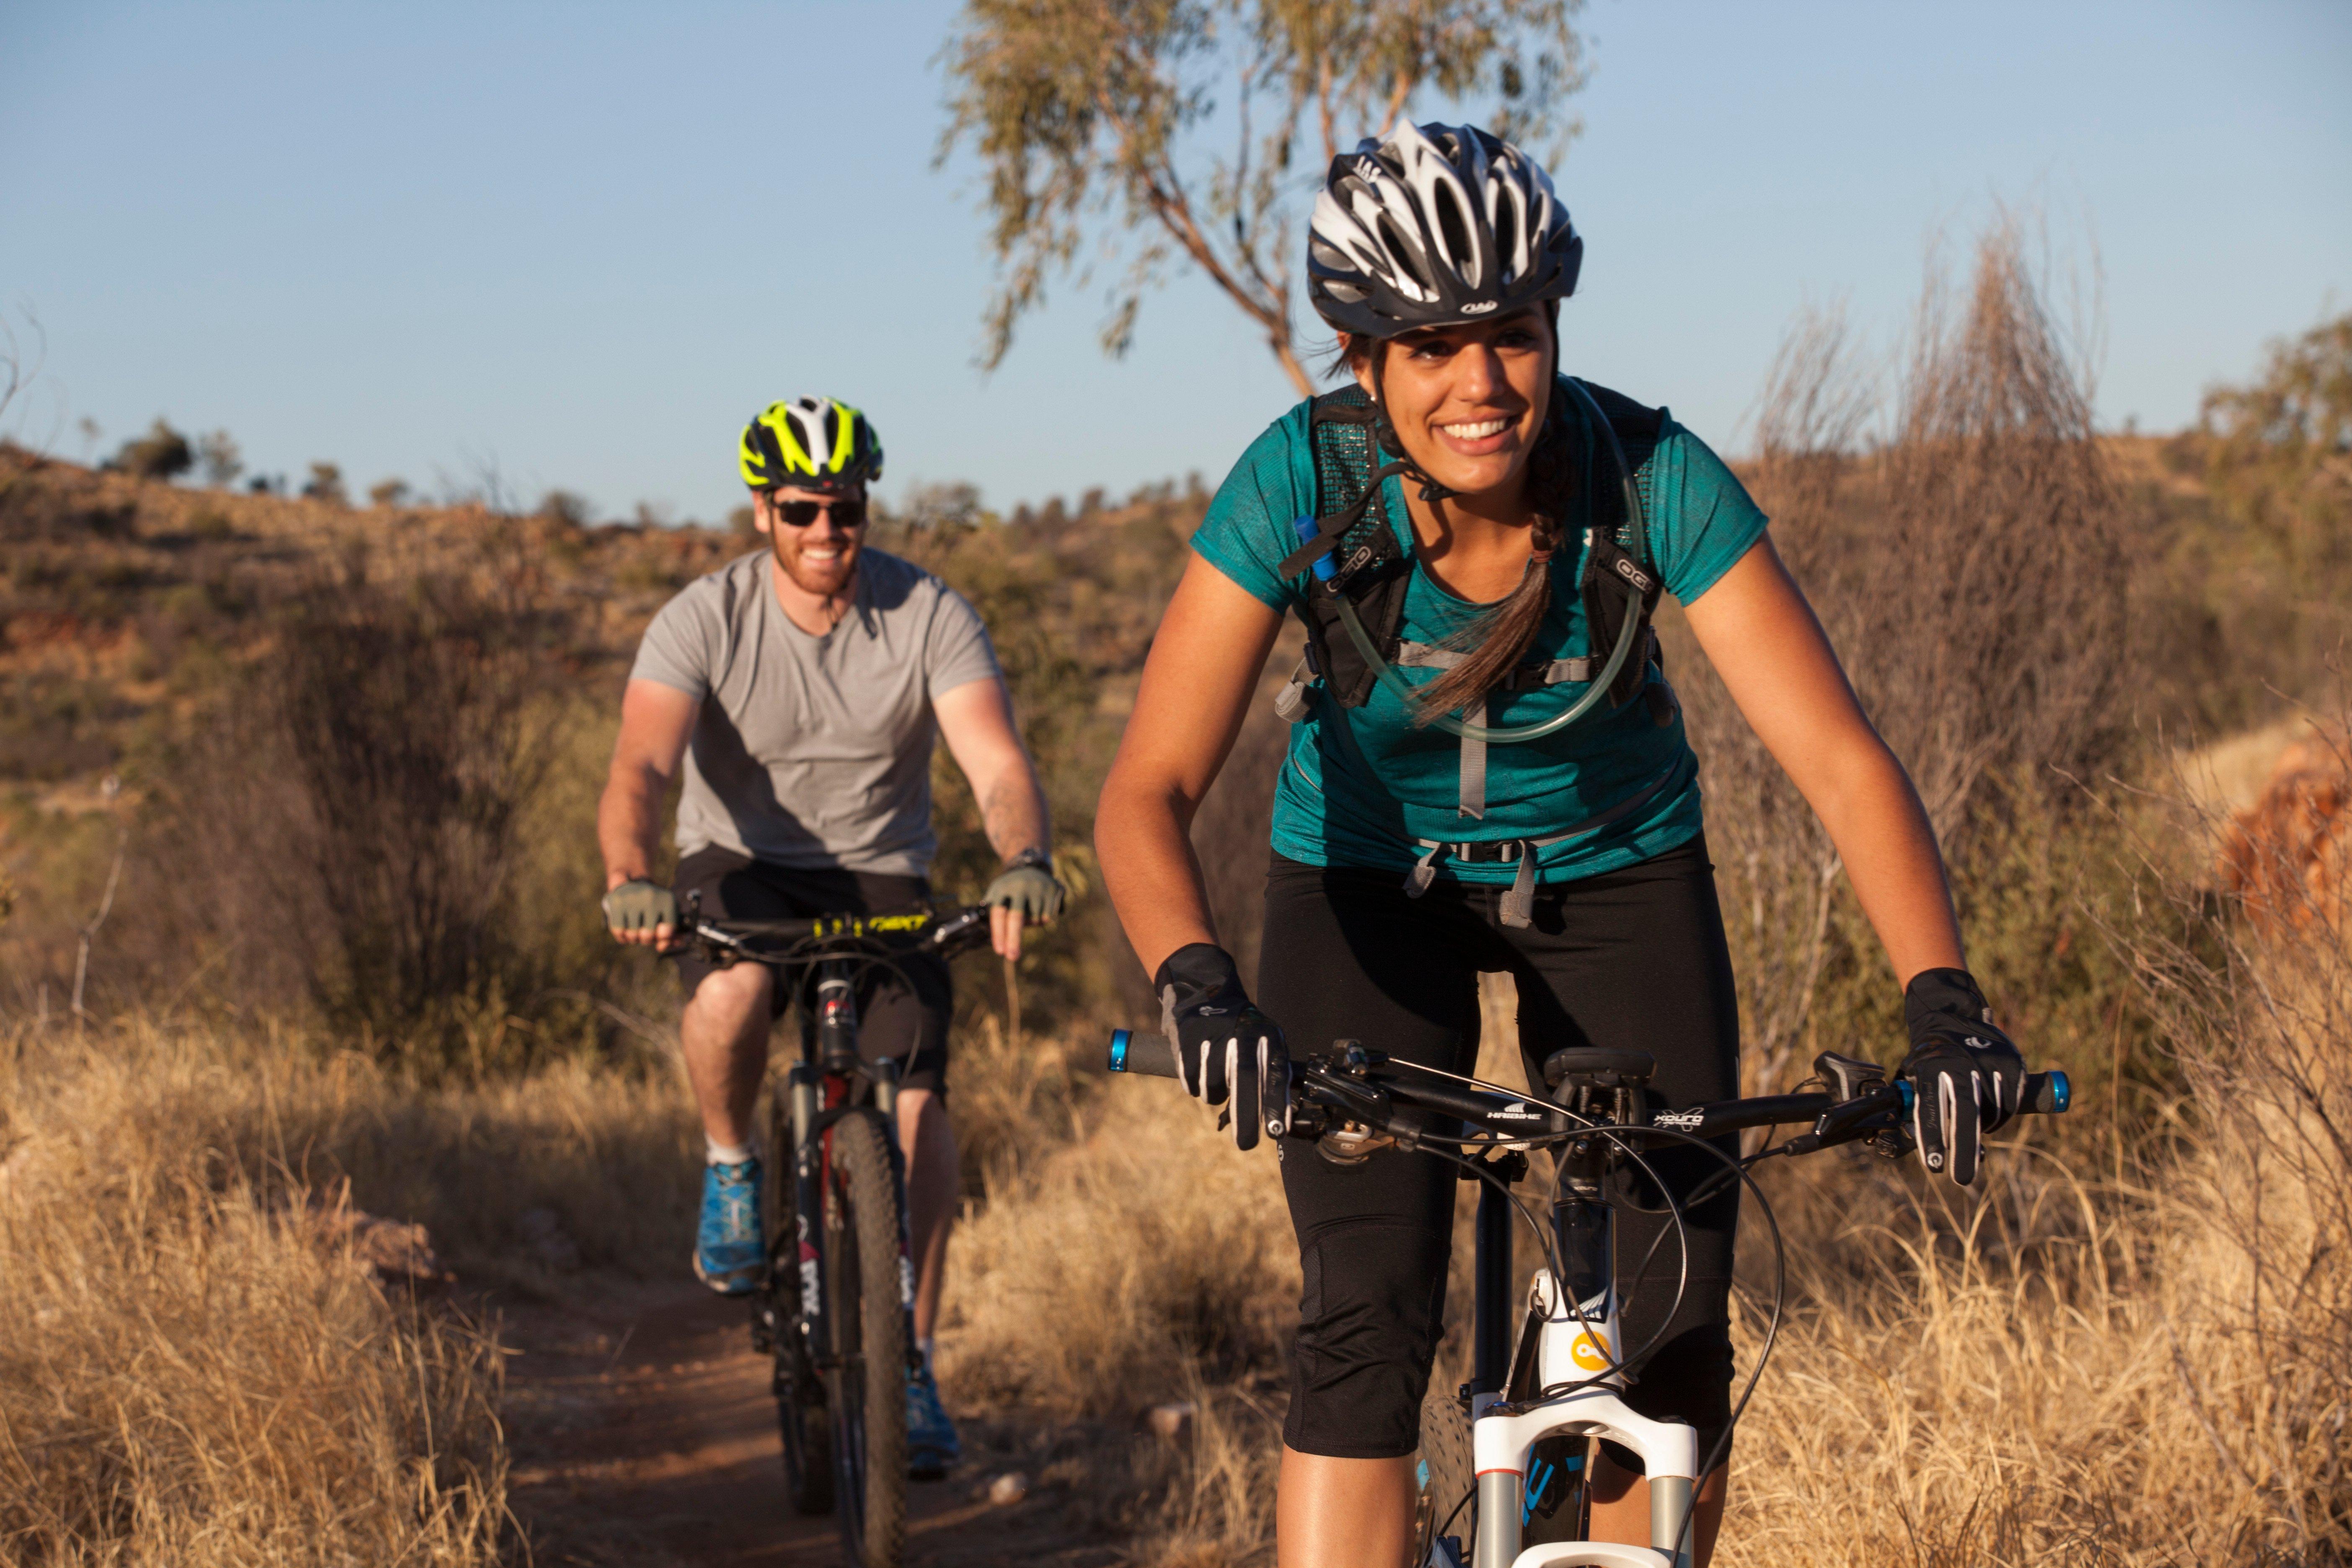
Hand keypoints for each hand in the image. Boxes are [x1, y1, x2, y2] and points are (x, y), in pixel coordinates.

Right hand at [603, 878, 677, 948]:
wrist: (631, 883)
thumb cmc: (652, 906)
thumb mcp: (666, 915)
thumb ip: (671, 934)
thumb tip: (666, 946)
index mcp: (668, 899)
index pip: (668, 931)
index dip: (663, 937)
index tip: (660, 933)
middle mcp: (651, 897)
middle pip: (648, 936)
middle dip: (646, 940)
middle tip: (645, 933)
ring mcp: (632, 899)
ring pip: (632, 935)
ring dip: (633, 939)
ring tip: (635, 930)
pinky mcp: (616, 902)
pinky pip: (618, 931)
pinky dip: (622, 936)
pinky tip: (625, 930)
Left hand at [983, 853, 1064, 960]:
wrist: (1031, 867)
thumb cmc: (1009, 889)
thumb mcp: (997, 894)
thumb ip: (993, 913)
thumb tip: (992, 938)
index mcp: (1002, 888)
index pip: (998, 914)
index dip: (999, 933)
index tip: (999, 951)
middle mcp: (1019, 886)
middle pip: (1016, 917)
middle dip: (1013, 940)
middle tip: (1012, 957)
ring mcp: (1037, 887)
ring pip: (1035, 920)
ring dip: (1032, 923)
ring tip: (1029, 909)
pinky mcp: (1051, 889)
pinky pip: (1048, 917)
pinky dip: (1043, 918)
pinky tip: (1040, 907)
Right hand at [1155, 943, 1287, 1151]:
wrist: (1206, 991)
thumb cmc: (1243, 1029)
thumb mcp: (1266, 1041)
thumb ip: (1271, 1077)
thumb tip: (1280, 1124)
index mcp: (1267, 1036)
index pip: (1274, 1073)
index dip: (1275, 1104)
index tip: (1277, 1132)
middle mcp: (1241, 1034)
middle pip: (1243, 1079)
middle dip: (1245, 1117)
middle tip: (1246, 1145)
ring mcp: (1212, 1037)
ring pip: (1212, 1088)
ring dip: (1214, 1095)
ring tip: (1216, 1077)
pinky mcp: (1187, 1040)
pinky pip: (1192, 1082)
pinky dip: (1196, 1086)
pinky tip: (1201, 1069)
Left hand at [1899, 967, 2024, 1186]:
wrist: (1955, 1016)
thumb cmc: (1929, 1056)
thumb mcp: (1915, 1074)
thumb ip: (1920, 1106)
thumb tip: (1926, 1148)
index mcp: (1932, 1068)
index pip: (1932, 1108)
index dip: (1934, 1138)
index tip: (1935, 1165)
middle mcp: (1961, 1066)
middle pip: (1966, 1114)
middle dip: (1964, 1151)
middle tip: (1962, 1179)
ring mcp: (1990, 1065)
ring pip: (1992, 1114)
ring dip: (1983, 1130)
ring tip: (1972, 1128)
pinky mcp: (2013, 1065)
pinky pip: (2010, 1104)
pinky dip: (2000, 1116)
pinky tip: (1990, 1114)